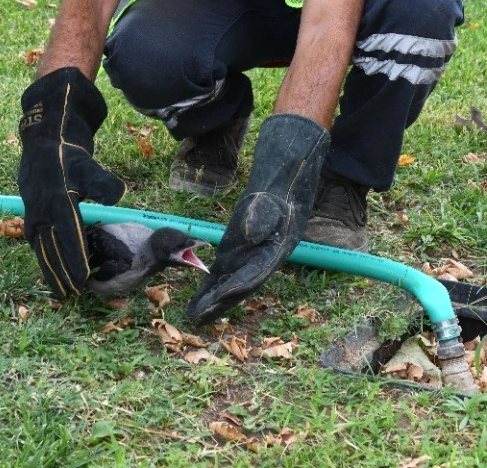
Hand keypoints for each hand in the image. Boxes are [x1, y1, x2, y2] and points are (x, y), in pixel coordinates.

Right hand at [18, 67, 124, 298]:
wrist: (44, 141)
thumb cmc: (69, 154)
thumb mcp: (87, 163)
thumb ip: (102, 180)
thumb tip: (116, 197)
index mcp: (56, 197)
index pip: (68, 232)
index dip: (75, 256)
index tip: (83, 276)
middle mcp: (41, 208)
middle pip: (52, 246)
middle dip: (62, 271)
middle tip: (73, 294)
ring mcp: (33, 213)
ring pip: (42, 248)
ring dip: (51, 270)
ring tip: (61, 292)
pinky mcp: (31, 215)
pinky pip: (37, 242)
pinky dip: (44, 259)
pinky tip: (52, 272)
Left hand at [185, 114, 328, 325]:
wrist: (291, 168)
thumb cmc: (284, 181)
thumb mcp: (275, 194)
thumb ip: (262, 215)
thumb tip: (249, 233)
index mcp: (276, 247)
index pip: (252, 274)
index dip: (233, 290)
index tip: (214, 303)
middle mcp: (265, 254)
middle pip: (241, 284)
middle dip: (220, 302)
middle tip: (196, 318)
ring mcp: (254, 249)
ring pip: (233, 277)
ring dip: (215, 295)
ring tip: (195, 312)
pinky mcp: (245, 242)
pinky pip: (230, 263)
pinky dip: (216, 278)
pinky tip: (202, 288)